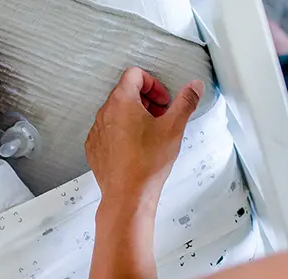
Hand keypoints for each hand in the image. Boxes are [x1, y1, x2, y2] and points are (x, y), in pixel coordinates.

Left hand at [86, 67, 203, 204]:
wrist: (128, 195)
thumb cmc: (147, 163)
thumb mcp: (174, 127)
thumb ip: (186, 102)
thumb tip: (194, 87)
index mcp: (122, 101)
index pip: (134, 74)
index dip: (153, 84)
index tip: (162, 100)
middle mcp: (105, 113)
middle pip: (125, 92)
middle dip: (146, 100)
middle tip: (160, 116)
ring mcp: (96, 131)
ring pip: (115, 112)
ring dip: (133, 116)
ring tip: (149, 134)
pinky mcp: (94, 147)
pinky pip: (107, 131)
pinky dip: (121, 133)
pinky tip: (135, 148)